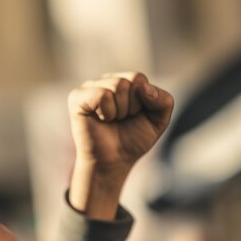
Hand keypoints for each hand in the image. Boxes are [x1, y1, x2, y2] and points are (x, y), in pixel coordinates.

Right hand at [68, 72, 173, 218]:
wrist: (113, 162)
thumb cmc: (132, 140)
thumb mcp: (158, 120)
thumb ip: (164, 100)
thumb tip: (142, 87)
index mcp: (124, 82)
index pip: (139, 78)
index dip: (142, 101)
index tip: (133, 116)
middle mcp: (105, 81)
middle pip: (130, 80)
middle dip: (131, 106)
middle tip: (121, 120)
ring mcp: (89, 87)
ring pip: (117, 85)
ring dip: (119, 111)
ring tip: (111, 121)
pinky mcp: (77, 98)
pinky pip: (102, 95)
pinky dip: (106, 112)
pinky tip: (101, 120)